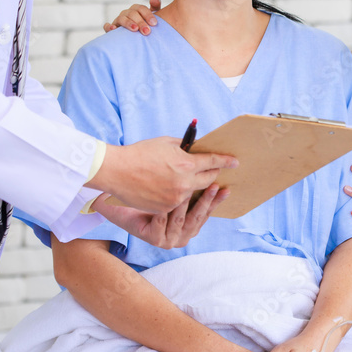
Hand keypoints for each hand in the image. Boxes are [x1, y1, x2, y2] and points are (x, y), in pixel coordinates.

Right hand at [89, 137, 237, 214]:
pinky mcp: (165, 208)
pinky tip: (175, 190)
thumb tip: (197, 149)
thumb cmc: (139, 153)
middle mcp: (184, 183)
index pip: (212, 162)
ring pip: (194, 193)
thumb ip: (184, 147)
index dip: (225, 161)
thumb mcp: (164, 143)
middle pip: (208, 180)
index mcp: (185, 163)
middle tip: (217, 171)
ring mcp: (175, 198)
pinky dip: (180, 196)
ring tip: (196, 182)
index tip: (234, 162)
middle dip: (213, 174)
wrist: (116, 171)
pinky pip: (179, 202)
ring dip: (195, 187)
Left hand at [93, 184, 228, 248]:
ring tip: (188, 189)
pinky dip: (163, 212)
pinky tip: (165, 201)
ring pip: (181, 220)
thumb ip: (190, 182)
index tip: (225, 186)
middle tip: (214, 185)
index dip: (215, 200)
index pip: (206, 212)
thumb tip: (212, 164)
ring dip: (185, 204)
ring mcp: (168, 240)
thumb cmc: (145, 193)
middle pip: (198, 217)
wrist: (117, 203)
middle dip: (206, 200)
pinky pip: (162, 223)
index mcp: (188, 226)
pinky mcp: (154, 239)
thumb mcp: (171, 187)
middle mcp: (181, 236)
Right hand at [103, 0, 160, 33]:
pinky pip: (107, 26)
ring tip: (135, 29)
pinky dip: (109, 27)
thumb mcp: (152, 18)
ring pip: (122, 18)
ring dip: (128, 23)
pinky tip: (113, 29)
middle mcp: (126, 13)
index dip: (148, 15)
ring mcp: (118, 20)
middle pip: (132, 14)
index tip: (154, 23)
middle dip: (140, 22)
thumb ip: (155, 8)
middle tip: (147, 31)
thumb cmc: (146, 26)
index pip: (141, 8)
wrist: (136, 38)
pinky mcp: (111, 29)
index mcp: (136, 9)